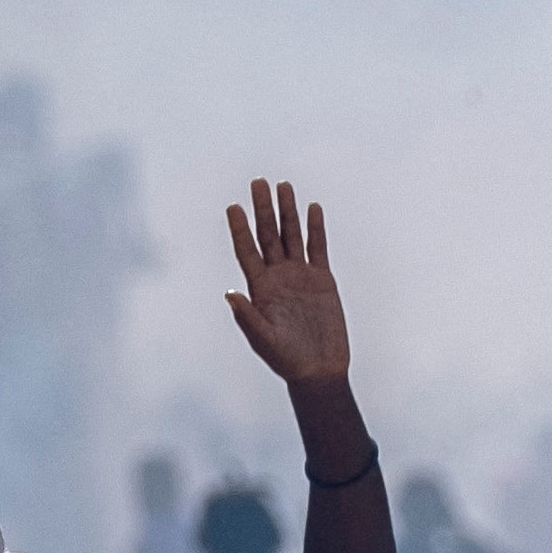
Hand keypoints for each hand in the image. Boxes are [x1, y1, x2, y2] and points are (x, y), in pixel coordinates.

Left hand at [221, 177, 348, 382]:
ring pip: (291, 236)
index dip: (239, 228)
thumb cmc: (286, 359)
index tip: (233, 206)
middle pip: (267, 235)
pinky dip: (315, 228)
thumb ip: (247, 316)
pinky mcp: (322, 280)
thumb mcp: (262, 339)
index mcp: (259, 288)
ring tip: (283, 185)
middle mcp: (277, 277)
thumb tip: (230, 293)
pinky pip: (317, 248)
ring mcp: (299, 276)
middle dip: (263, 209)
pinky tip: (312, 208)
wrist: (318, 370)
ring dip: (287, 211)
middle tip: (257, 182)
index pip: (246, 251)